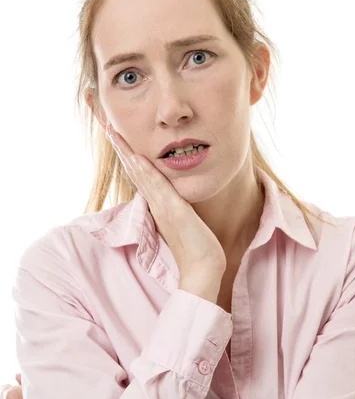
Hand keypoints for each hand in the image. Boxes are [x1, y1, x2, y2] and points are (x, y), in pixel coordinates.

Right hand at [106, 123, 225, 300]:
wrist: (202, 269)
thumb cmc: (197, 249)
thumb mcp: (185, 222)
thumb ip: (177, 209)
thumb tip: (175, 200)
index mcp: (158, 206)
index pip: (140, 177)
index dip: (129, 157)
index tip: (120, 139)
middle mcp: (155, 205)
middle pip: (134, 172)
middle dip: (121, 149)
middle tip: (108, 128)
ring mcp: (162, 208)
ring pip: (140, 175)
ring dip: (126, 153)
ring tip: (114, 134)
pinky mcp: (174, 211)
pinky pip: (157, 187)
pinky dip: (146, 172)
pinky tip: (137, 157)